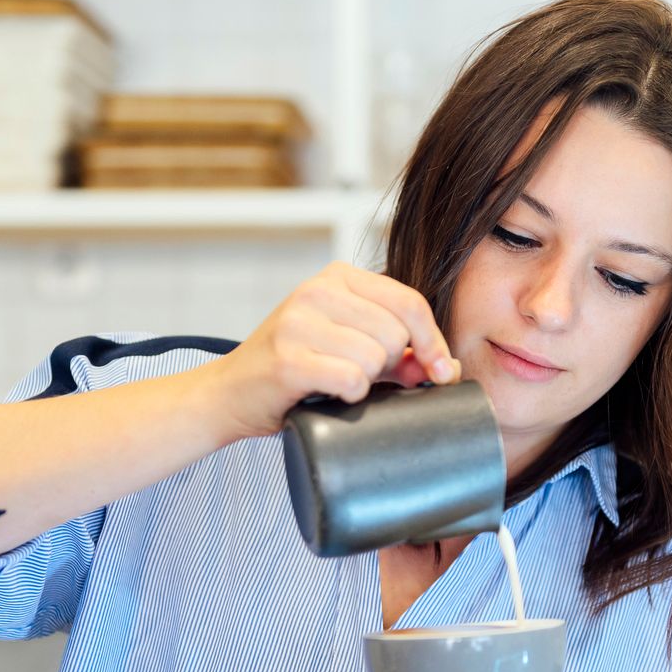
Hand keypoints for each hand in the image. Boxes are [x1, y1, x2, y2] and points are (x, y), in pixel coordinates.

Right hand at [202, 262, 458, 441]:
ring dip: (366, 381)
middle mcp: (316, 290)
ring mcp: (298, 321)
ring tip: (336, 382)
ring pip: (376, 356)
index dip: (433, 341)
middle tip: (359, 374)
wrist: (228, 393)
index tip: (438, 370)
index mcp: (336, 277)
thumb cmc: (292, 370)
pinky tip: (328, 394)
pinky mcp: (288, 358)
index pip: (410, 302)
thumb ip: (395, 351)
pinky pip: (352, 379)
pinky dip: (349, 395)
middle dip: (389, 364)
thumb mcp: (346, 347)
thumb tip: (442, 367)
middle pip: (397, 332)